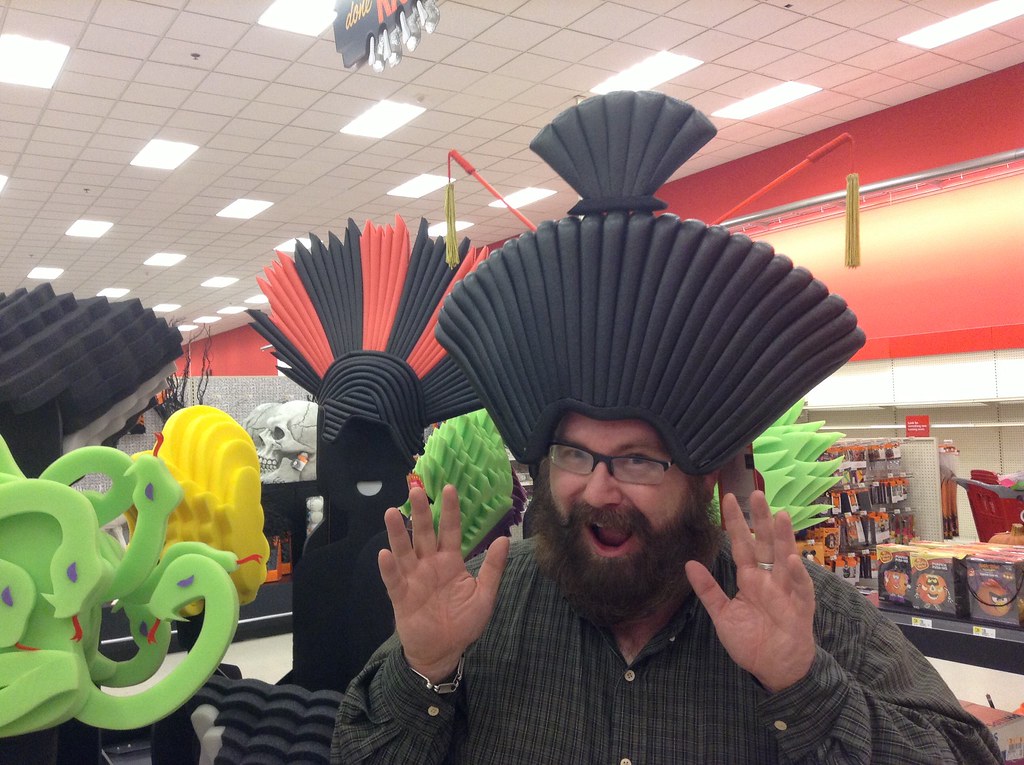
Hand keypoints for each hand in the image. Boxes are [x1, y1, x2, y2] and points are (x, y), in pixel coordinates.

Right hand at [378, 484, 509, 682]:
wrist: (444, 651)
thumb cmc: (463, 622)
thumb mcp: (484, 595)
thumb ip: (493, 568)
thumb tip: (505, 539)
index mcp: (450, 561)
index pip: (450, 530)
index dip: (450, 510)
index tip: (450, 488)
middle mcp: (430, 565)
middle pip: (424, 534)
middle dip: (421, 512)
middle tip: (416, 490)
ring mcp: (414, 578)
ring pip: (405, 551)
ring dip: (398, 533)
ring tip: (392, 513)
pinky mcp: (401, 596)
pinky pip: (394, 579)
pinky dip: (389, 567)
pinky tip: (385, 554)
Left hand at [684, 491, 815, 692]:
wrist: (773, 668)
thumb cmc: (751, 640)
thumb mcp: (722, 614)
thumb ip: (707, 590)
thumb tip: (688, 563)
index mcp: (749, 577)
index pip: (741, 544)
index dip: (735, 522)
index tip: (727, 498)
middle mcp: (768, 578)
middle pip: (764, 543)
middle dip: (761, 519)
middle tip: (757, 493)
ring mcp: (785, 589)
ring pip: (784, 557)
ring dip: (783, 537)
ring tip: (780, 515)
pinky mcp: (800, 606)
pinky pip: (799, 587)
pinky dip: (795, 573)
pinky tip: (791, 559)